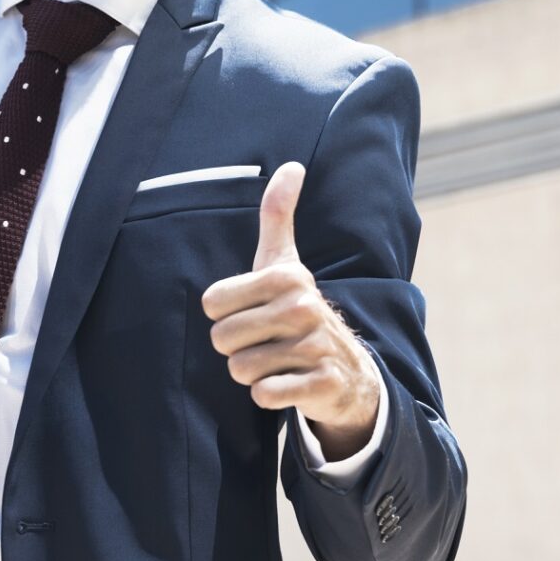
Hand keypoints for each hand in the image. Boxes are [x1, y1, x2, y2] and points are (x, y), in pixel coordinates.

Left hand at [198, 161, 380, 456]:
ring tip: (277, 362)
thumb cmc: (299, 312)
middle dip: (236, 348)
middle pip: (222, 340)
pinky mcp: (321, 384)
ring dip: (252, 373)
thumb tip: (291, 165)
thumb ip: (278, 214)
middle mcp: (303, 308)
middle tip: (265, 343)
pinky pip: (265, 395)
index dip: (225, 315)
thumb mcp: (285, 262)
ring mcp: (315, 347)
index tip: (253, 313)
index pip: (212, 304)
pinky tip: (289, 383)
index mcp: (286, 277)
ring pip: (240, 369)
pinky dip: (269, 395)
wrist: (348, 370)